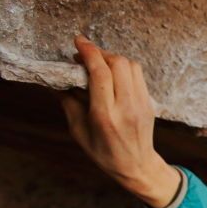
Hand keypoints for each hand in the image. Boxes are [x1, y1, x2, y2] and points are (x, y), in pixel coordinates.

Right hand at [59, 35, 179, 207]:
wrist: (137, 166)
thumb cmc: (103, 152)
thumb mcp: (78, 131)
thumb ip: (68, 103)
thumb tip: (57, 79)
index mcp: (106, 116)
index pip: (100, 74)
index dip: (89, 53)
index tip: (78, 42)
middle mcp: (126, 107)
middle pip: (118, 64)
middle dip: (100, 53)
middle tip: (86, 55)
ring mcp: (141, 104)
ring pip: (131, 66)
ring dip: (113, 59)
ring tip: (99, 64)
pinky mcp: (149, 103)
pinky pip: (138, 75)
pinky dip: (124, 68)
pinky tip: (113, 74)